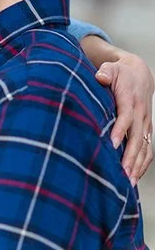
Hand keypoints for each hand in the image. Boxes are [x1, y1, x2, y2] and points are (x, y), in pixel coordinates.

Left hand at [96, 52, 154, 182]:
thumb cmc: (121, 73)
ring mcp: (145, 124)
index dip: (120, 130)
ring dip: (137, 165)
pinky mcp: (146, 130)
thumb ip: (106, 72)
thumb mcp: (112, 68)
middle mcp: (141, 115)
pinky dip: (143, 164)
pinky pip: (148, 150)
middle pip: (137, 138)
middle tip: (122, 172)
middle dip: (130, 156)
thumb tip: (100, 76)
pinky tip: (135, 177)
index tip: (113, 144)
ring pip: (144, 147)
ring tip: (129, 182)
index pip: (126, 117)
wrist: (140, 74)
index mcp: (131, 100)